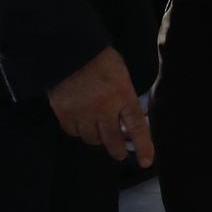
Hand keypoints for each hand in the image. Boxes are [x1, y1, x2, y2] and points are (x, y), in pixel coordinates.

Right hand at [46, 47, 152, 165]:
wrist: (69, 50)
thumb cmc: (100, 59)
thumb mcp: (121, 75)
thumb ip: (127, 97)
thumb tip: (134, 117)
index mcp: (122, 95)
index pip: (137, 127)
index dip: (144, 146)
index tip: (146, 161)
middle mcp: (104, 108)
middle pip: (113, 141)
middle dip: (118, 151)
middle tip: (120, 153)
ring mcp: (83, 112)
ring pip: (92, 139)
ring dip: (97, 137)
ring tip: (98, 130)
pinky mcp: (64, 113)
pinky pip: (73, 132)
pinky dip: (78, 130)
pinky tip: (81, 121)